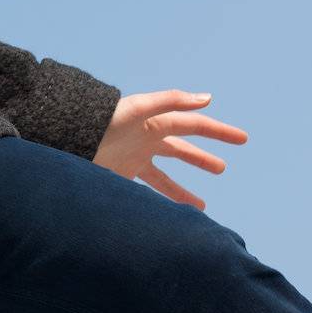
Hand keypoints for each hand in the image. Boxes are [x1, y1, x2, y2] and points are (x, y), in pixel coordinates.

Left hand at [91, 89, 247, 210]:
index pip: (194, 125)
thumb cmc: (103, 120)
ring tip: (200, 207)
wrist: (68, 137)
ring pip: (165, 177)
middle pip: (181, 150)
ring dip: (183, 191)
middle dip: (202, 158)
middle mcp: (147, 140)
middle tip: (222, 169)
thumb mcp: (139, 107)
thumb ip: (171, 101)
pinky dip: (159, 202)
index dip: (218, 131)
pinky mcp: (120, 174)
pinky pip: (146, 191)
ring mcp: (134, 158)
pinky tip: (168, 215)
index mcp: (156, 122)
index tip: (243, 139)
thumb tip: (207, 97)